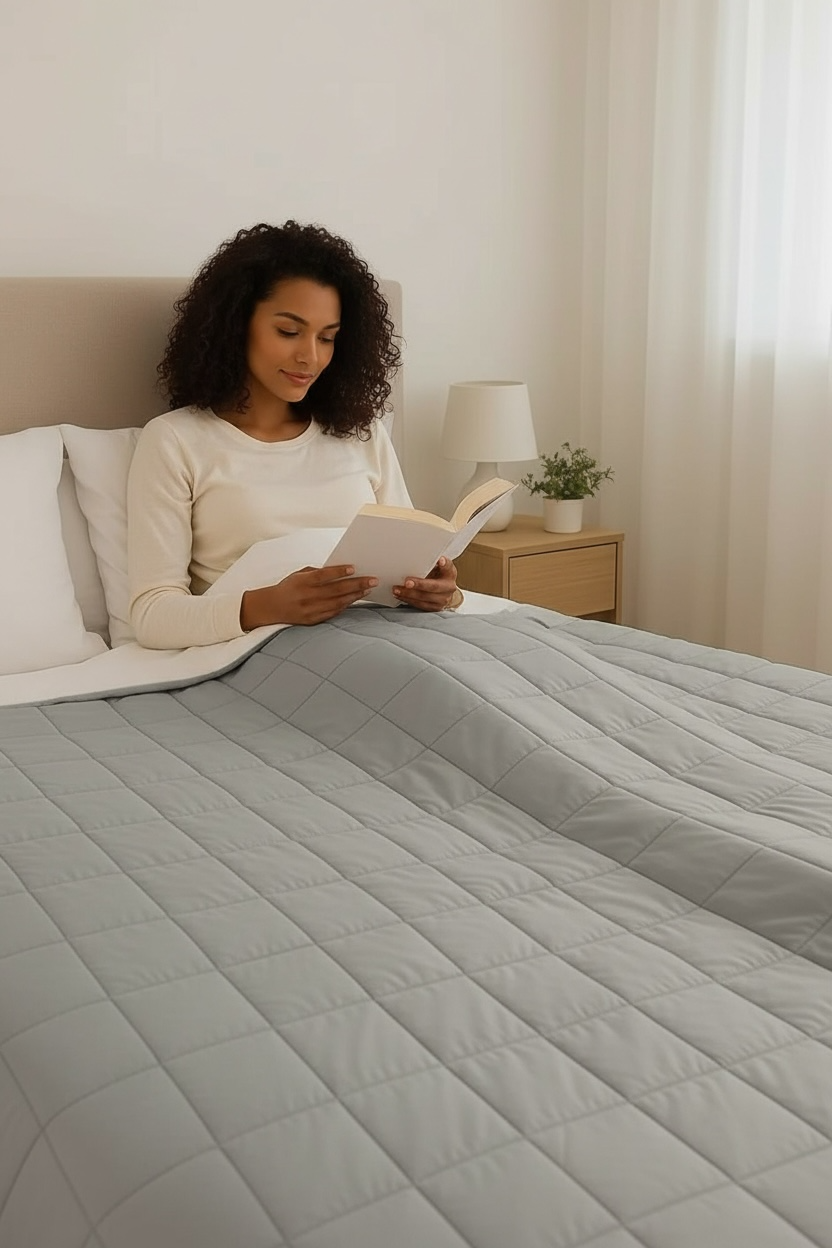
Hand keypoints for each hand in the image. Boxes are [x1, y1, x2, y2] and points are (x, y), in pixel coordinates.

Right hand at [240, 565, 377, 629]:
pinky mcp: (313, 620)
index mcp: (301, 582)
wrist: (271, 608)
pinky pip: (333, 613)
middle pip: (335, 590)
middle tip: (372, 580)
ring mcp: (310, 610)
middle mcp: (306, 597)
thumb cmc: (288, 587)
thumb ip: (317, 573)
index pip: (323, 576)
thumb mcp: (299, 575)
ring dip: (355, 596)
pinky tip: (354, 599)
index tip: (354, 568)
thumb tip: (340, 571)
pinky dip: (345, 605)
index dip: (339, 572)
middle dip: (356, 584)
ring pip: (338, 603)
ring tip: (367, 589)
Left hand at [393, 556, 460, 611]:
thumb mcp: (437, 567)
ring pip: (425, 598)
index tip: (440, 560)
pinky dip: (408, 600)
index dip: (444, 564)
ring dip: (409, 594)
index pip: (448, 566)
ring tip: (397, 589)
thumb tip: (414, 555)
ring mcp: (443, 599)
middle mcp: (449, 587)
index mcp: (450, 573)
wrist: (444, 592)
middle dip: (419, 584)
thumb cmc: (438, 576)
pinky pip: (420, 605)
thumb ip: (430, 562)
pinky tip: (400, 595)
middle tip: (407, 582)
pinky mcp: (435, 608)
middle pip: (434, 586)